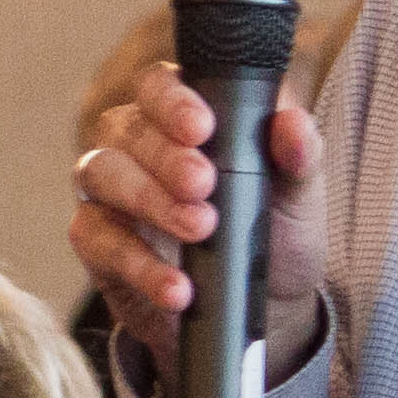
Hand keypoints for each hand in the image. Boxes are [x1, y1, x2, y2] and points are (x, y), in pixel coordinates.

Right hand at [71, 67, 327, 374]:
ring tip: (199, 229)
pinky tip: (176, 286)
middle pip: (128, 128)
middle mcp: (137, 146)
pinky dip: (138, 264)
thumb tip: (294, 124)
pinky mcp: (98, 244)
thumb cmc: (275, 234)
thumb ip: (300, 157)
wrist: (264, 311)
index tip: (203, 127)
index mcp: (182, 118)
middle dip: (165, 155)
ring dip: (148, 200)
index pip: (159, 86)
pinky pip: (98, 240)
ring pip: (101, 173)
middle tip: (204, 183)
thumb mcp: (298, 197)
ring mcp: (111, 192)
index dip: (172, 100)